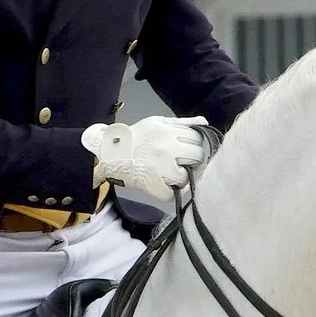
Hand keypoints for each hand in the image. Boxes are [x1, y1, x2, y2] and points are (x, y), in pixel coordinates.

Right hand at [82, 115, 213, 206]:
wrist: (112, 153)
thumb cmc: (136, 138)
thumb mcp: (157, 123)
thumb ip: (182, 123)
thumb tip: (203, 123)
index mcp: (168, 132)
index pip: (197, 138)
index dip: (194, 144)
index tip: (186, 149)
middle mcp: (166, 148)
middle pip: (197, 156)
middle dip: (191, 160)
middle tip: (180, 162)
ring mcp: (161, 168)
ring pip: (187, 176)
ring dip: (181, 177)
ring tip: (170, 173)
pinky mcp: (154, 185)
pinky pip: (172, 194)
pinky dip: (169, 192)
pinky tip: (163, 184)